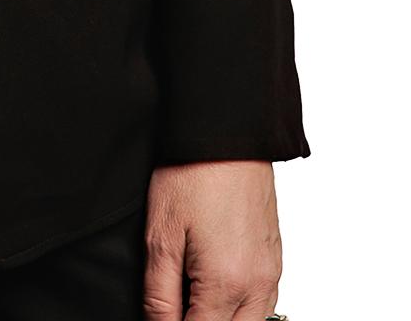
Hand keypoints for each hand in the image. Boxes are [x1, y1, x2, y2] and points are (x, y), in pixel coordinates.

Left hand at [143, 159, 283, 319]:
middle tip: (175, 304)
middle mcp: (257, 286)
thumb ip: (159, 295)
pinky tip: (217, 290)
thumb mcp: (160, 236)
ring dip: (222, 320)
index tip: (159, 316)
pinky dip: (241, 309)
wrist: (228, 133)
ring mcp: (271, 273)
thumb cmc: (192, 173)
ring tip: (193, 298)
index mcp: (226, 285)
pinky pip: (264, 304)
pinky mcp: (275, 259)